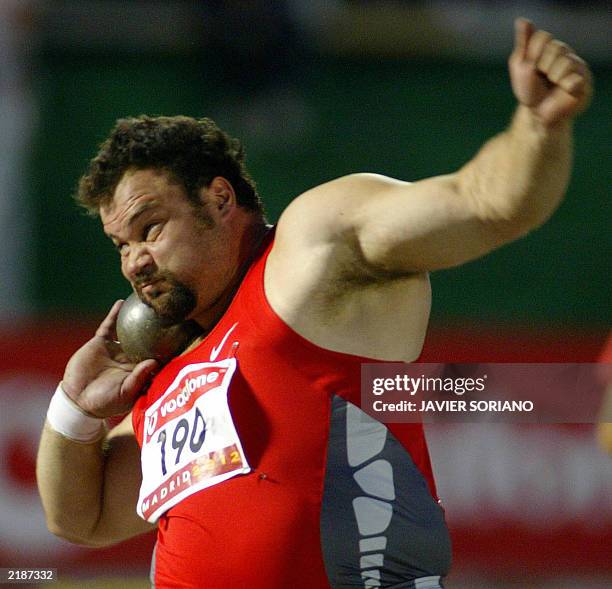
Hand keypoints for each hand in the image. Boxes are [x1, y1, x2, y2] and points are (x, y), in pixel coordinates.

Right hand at [62, 300, 158, 417]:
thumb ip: (139, 378)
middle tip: (169, 311)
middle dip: (156, 327)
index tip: (182, 335)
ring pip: (128, 329)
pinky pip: (108, 326)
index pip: (157, 354)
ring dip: (136, 317)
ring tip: (147, 302)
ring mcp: (115, 349)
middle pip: (146, 339)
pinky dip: (114, 314)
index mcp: (140, 369)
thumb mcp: (125, 393)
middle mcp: (130, 357)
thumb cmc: (105, 402)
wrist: (78, 401)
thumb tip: (155, 363)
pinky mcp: (100, 343)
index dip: (168, 346)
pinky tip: (122, 303)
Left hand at [508, 18, 591, 125]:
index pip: (542, 37)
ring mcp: (576, 66)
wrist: (537, 113)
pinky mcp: (584, 81)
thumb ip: (523, 43)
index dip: (532, 54)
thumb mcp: (520, 66)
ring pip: (564, 63)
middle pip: (555, 47)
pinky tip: (562, 91)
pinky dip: (564, 87)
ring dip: (552, 78)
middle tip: (542, 77)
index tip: (531, 67)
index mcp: (550, 47)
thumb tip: (522, 20)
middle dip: (542, 66)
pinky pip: (573, 79)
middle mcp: (566, 53)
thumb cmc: (529, 90)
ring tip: (552, 85)